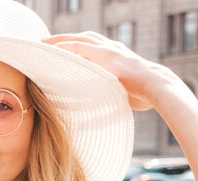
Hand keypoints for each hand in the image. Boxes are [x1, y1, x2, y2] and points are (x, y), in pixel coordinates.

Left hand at [43, 32, 174, 111]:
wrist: (155, 87)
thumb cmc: (140, 95)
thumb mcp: (116, 97)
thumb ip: (99, 103)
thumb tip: (80, 124)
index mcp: (113, 56)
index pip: (88, 47)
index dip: (72, 48)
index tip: (56, 53)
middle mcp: (110, 49)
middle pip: (81, 39)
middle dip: (61, 39)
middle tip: (43, 43)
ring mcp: (108, 49)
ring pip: (77, 39)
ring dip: (59, 39)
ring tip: (42, 42)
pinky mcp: (105, 53)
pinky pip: (79, 47)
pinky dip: (65, 46)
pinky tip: (53, 48)